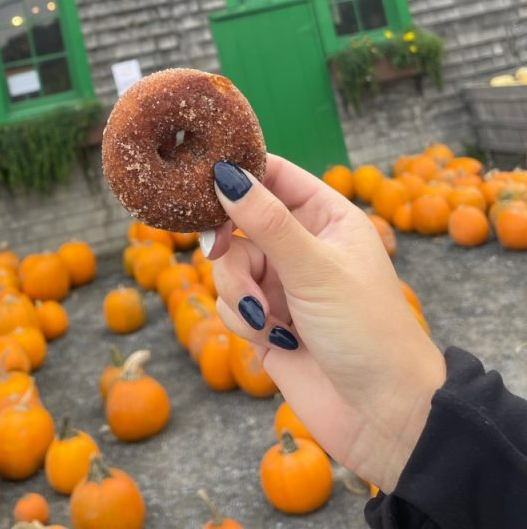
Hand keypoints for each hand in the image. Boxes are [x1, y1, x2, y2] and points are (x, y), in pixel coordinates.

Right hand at [205, 155, 445, 491]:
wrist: (384, 417)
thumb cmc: (367, 330)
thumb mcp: (316, 268)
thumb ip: (266, 221)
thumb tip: (226, 174)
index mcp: (327, 217)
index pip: (274, 175)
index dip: (241, 173)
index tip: (205, 178)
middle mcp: (302, 246)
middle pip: (240, 221)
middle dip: (230, 242)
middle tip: (217, 249)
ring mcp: (283, 285)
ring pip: (229, 265)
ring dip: (238, 290)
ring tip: (264, 317)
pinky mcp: (265, 323)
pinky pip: (230, 304)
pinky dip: (243, 320)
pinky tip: (274, 339)